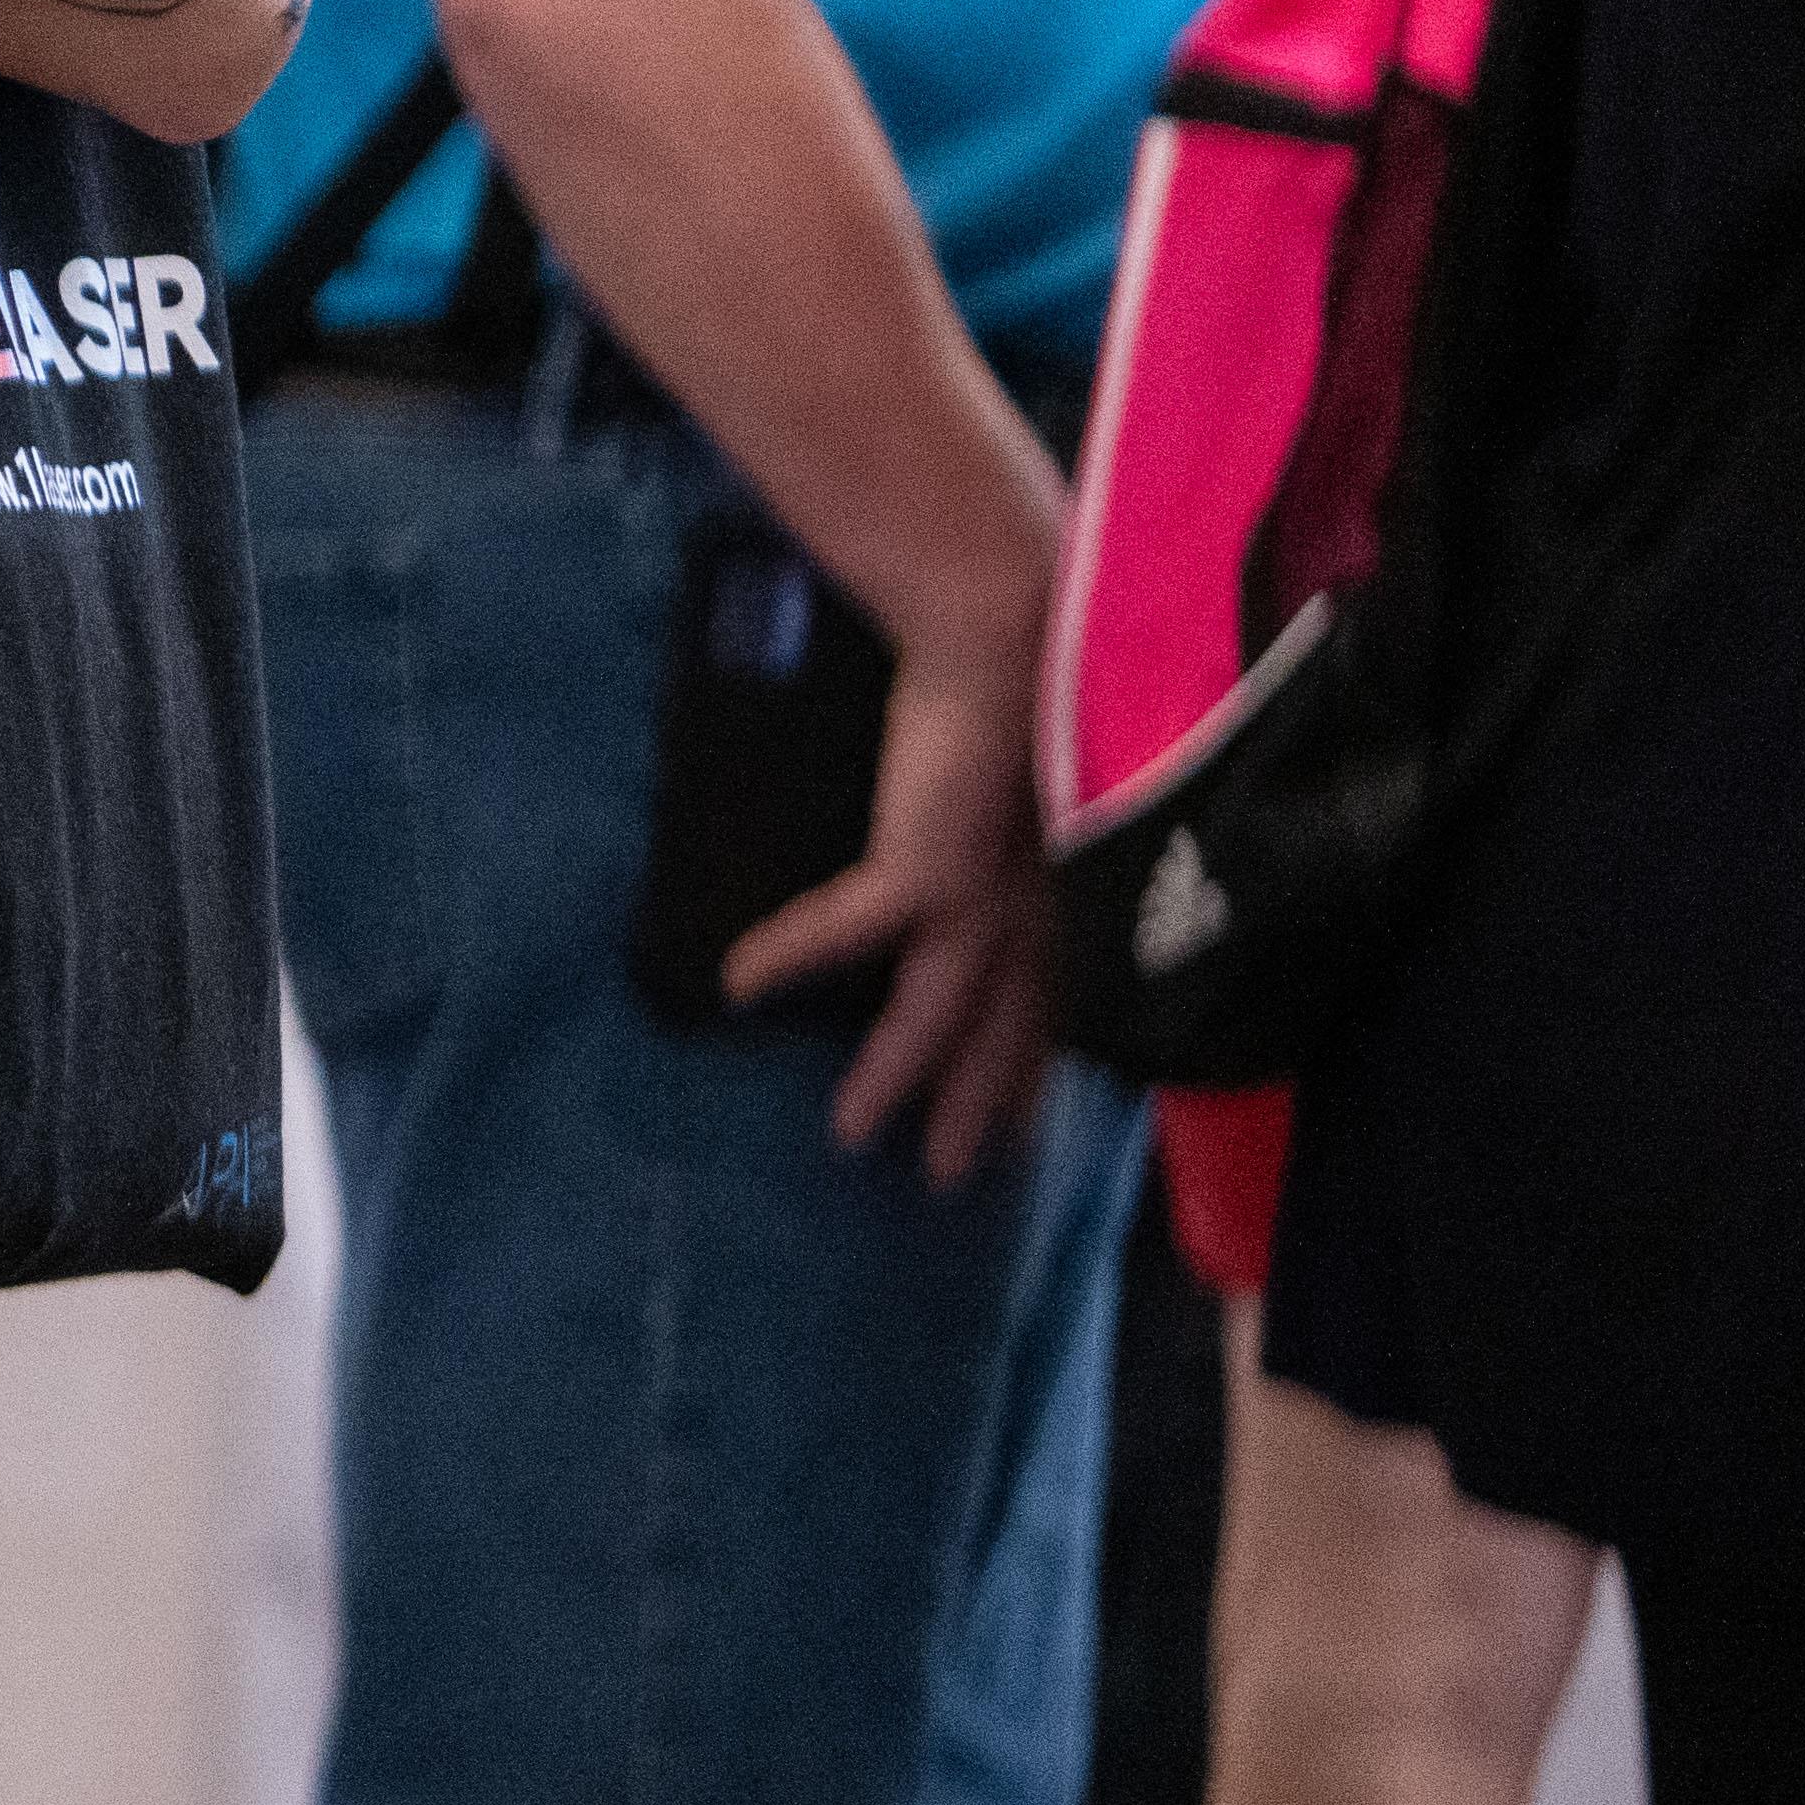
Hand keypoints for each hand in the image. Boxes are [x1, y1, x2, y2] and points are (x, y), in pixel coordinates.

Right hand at [733, 608, 1069, 1188]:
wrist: (1013, 625)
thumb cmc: (1011, 679)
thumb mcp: (1011, 768)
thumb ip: (989, 811)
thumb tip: (958, 829)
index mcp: (1063, 888)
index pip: (1050, 1002)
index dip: (1027, 1069)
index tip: (1011, 1127)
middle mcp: (1036, 906)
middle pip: (1009, 1031)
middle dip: (978, 1110)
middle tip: (941, 1179)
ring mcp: (986, 893)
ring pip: (942, 1011)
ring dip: (897, 1077)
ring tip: (851, 1136)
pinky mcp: (931, 864)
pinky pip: (851, 928)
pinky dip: (798, 952)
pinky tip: (741, 980)